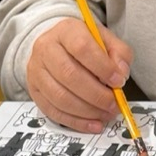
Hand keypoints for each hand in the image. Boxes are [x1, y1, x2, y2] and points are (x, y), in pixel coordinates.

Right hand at [27, 16, 133, 131]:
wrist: (56, 47)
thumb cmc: (84, 44)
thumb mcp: (105, 39)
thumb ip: (119, 53)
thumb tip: (121, 73)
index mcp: (65, 31)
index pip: (81, 47)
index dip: (102, 67)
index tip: (119, 81)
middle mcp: (45, 49)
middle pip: (69, 75)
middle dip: (96, 94)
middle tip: (114, 104)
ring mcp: (36, 71)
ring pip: (60, 97)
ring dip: (87, 111)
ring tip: (106, 114)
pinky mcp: (34, 91)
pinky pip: (53, 111)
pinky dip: (76, 122)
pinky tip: (93, 124)